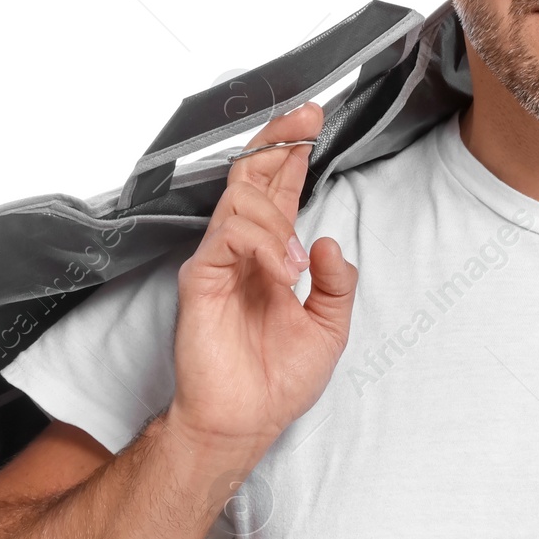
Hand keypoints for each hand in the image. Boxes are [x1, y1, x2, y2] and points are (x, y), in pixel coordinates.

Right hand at [168, 101, 357, 450]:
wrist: (246, 420)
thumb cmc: (278, 379)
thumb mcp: (330, 328)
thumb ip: (337, 284)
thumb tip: (328, 241)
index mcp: (272, 253)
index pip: (279, 189)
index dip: (292, 151)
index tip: (312, 118)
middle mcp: (243, 249)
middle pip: (253, 176)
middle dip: (278, 141)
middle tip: (304, 119)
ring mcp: (219, 260)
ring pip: (241, 199)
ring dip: (276, 217)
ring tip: (297, 262)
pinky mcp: (200, 278)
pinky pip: (227, 237)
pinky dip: (261, 245)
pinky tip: (283, 271)